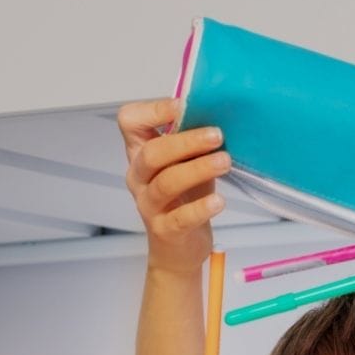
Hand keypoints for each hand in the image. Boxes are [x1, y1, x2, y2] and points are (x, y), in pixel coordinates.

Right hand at [118, 98, 229, 277]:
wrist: (178, 249)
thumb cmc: (185, 199)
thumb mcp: (188, 164)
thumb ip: (194, 143)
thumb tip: (218, 114)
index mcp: (140, 153)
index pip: (129, 121)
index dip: (153, 110)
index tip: (183, 106)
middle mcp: (139, 177)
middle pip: (152, 153)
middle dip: (185, 141)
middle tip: (217, 135)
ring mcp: (149, 205)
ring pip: (167, 182)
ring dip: (198, 169)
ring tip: (225, 161)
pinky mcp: (165, 230)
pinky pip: (181, 217)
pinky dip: (201, 208)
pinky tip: (219, 201)